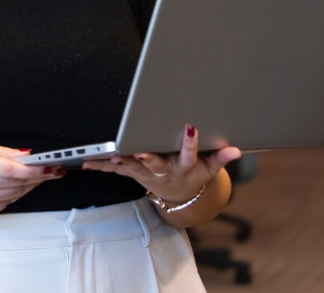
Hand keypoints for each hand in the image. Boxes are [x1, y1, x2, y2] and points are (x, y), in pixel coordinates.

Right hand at [0, 141, 62, 218]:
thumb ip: (0, 151)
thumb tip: (24, 154)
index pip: (14, 170)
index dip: (35, 169)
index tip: (50, 166)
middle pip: (20, 182)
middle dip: (40, 176)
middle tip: (55, 169)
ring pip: (18, 193)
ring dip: (32, 184)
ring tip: (43, 175)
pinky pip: (9, 201)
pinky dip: (19, 192)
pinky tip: (23, 185)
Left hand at [82, 125, 241, 203]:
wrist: (180, 195)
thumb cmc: (194, 174)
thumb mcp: (210, 169)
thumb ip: (221, 158)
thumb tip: (236, 150)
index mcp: (184, 166)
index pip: (189, 153)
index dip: (191, 142)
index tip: (190, 128)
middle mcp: (164, 170)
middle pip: (156, 164)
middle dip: (148, 157)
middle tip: (140, 151)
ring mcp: (147, 173)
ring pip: (133, 167)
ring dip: (121, 163)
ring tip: (111, 157)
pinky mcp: (133, 173)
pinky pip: (116, 170)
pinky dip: (101, 166)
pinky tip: (87, 163)